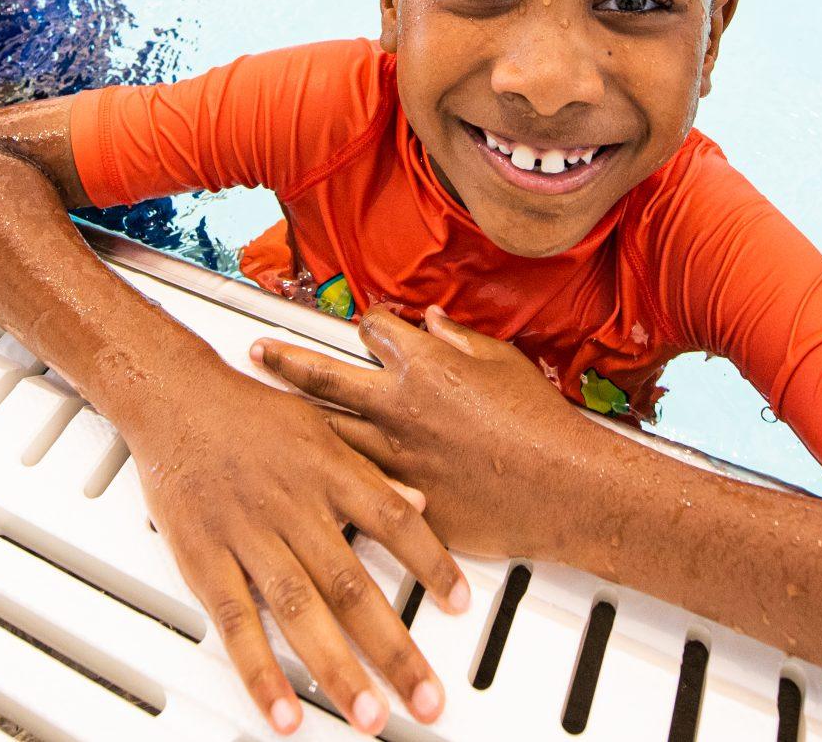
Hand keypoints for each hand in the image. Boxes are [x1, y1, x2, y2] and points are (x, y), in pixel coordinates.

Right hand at [127, 367, 469, 735]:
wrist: (175, 394)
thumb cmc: (249, 410)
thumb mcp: (320, 426)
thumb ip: (369, 471)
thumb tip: (421, 505)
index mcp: (328, 471)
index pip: (394, 521)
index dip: (431, 564)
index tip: (458, 606)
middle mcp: (294, 506)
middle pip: (352, 586)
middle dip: (393, 648)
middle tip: (425, 697)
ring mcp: (249, 535)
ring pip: (301, 610)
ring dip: (338, 669)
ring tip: (368, 716)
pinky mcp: (204, 558)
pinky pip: (236, 622)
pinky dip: (261, 671)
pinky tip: (284, 711)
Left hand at [255, 306, 591, 557]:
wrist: (562, 487)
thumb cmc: (541, 425)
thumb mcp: (503, 363)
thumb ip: (461, 339)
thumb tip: (434, 322)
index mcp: (426, 366)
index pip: (374, 329)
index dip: (366, 324)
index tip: (360, 328)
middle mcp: (400, 408)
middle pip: (324, 376)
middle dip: (286, 361)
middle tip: (259, 352)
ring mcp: (395, 456)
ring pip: (327, 433)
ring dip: (294, 420)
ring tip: (265, 414)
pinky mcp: (402, 500)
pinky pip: (356, 486)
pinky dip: (331, 479)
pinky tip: (308, 479)